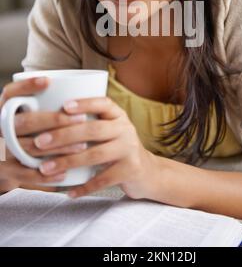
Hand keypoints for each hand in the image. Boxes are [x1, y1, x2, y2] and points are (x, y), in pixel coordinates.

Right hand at [0, 77, 88, 191]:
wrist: (0, 157)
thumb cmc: (23, 128)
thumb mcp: (23, 112)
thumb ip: (39, 103)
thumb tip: (72, 86)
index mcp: (3, 109)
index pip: (10, 93)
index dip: (27, 86)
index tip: (49, 81)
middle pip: (25, 122)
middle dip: (54, 121)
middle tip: (81, 119)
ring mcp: (0, 149)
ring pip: (28, 148)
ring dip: (57, 148)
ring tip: (81, 145)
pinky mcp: (5, 170)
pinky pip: (25, 174)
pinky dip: (45, 176)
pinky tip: (65, 173)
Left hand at [33, 96, 160, 199]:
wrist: (148, 172)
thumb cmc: (117, 147)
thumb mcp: (110, 130)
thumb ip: (89, 123)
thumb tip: (49, 122)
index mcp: (118, 115)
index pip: (103, 103)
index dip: (84, 103)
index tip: (63, 106)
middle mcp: (126, 128)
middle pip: (94, 129)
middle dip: (64, 135)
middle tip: (40, 142)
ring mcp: (130, 149)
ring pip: (96, 154)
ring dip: (68, 162)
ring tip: (46, 168)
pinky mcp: (131, 170)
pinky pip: (103, 179)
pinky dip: (84, 187)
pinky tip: (68, 192)